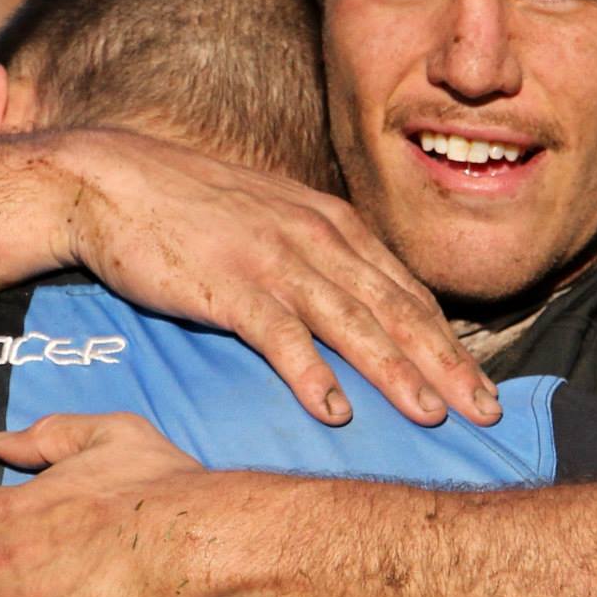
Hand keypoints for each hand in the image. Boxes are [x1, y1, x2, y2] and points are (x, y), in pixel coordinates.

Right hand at [47, 129, 497, 426]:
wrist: (110, 181)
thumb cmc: (187, 207)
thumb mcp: (270, 217)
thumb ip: (316, 254)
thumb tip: (355, 303)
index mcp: (331, 223)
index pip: (405, 291)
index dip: (449, 341)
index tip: (480, 387)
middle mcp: (315, 237)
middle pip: (396, 310)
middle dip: (446, 364)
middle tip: (486, 412)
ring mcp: (272, 259)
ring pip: (352, 322)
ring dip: (396, 372)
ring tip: (431, 415)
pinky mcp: (227, 283)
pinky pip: (278, 335)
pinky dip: (310, 373)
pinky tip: (334, 411)